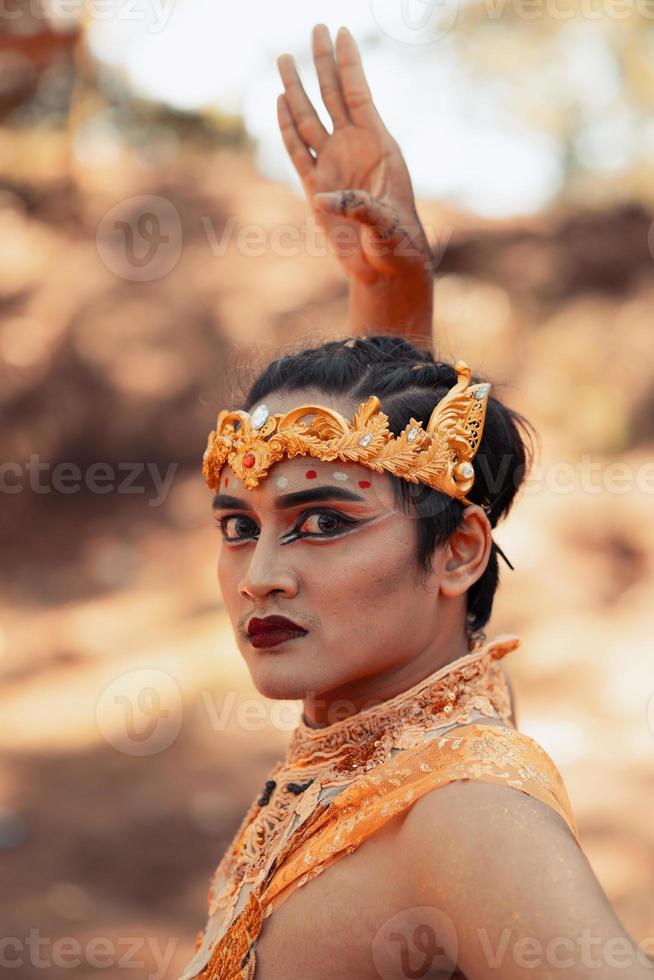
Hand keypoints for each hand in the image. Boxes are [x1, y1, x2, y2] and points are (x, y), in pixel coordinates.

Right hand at [277, 24, 432, 286]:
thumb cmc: (397, 243)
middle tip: (315, 27)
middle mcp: (353, 150)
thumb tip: (325, 199)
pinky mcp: (317, 188)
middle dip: (323, 62)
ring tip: (285, 57)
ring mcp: (334, 166)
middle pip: (332, 96)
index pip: (357, 95)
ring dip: (298, 88)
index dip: (348, 64)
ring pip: (310, 118)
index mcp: (378, 147)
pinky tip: (279, 103)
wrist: (386, 266)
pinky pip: (297, 151)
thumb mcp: (386, 225)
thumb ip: (361, 209)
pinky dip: (287, 127)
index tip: (340, 31)